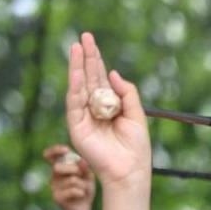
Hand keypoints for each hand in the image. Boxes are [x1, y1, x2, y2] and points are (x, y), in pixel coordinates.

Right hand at [44, 144, 93, 209]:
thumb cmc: (84, 190)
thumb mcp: (87, 177)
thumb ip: (84, 168)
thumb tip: (81, 160)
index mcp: (60, 168)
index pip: (50, 156)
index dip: (55, 150)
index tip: (66, 149)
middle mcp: (54, 176)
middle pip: (57, 167)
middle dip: (73, 169)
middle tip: (81, 175)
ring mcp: (54, 187)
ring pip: (71, 180)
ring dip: (83, 184)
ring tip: (84, 189)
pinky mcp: (57, 198)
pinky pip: (72, 190)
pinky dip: (82, 192)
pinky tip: (82, 195)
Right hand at [64, 32, 149, 188]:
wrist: (130, 171)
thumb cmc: (136, 148)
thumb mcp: (136, 115)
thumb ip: (127, 93)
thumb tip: (112, 72)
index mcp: (108, 106)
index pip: (99, 78)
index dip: (96, 60)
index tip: (91, 42)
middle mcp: (94, 109)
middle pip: (88, 78)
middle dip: (85, 58)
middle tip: (84, 37)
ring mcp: (83, 117)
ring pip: (78, 87)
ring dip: (77, 67)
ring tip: (76, 48)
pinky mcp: (77, 127)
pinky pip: (74, 103)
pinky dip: (75, 87)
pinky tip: (76, 73)